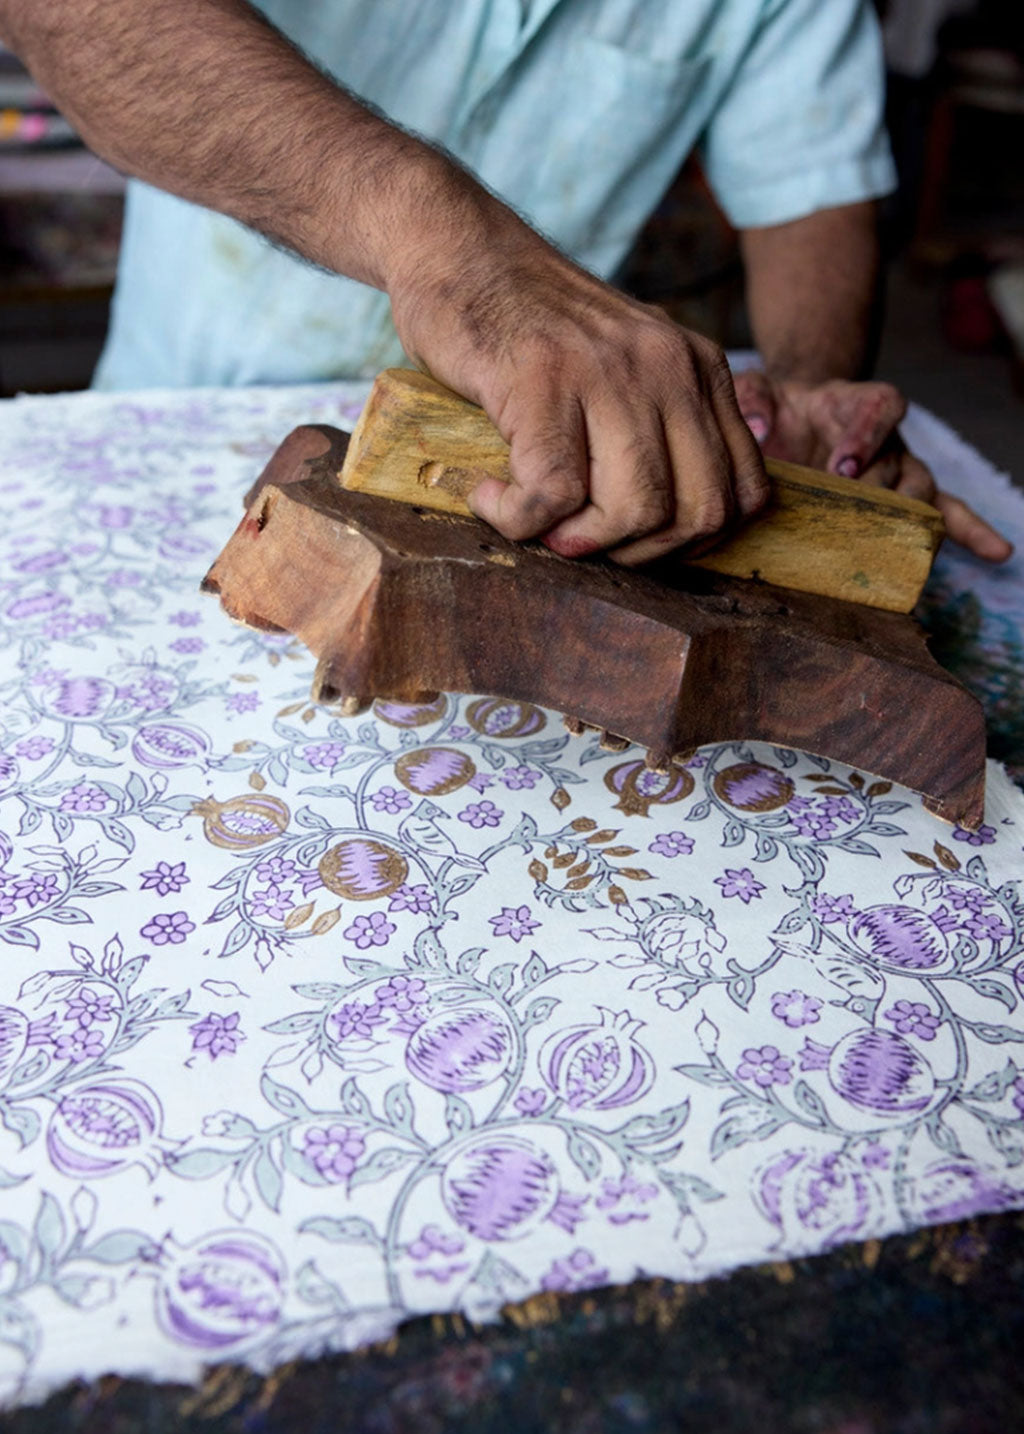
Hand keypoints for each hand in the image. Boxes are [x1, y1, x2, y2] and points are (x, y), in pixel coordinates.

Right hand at [388, 200, 767, 564]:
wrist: (460, 249)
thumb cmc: (534, 326)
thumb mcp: (628, 364)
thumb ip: (663, 424)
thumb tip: (673, 523)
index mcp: (701, 369)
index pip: (745, 491)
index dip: (696, 542)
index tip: (640, 542)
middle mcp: (669, 368)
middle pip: (698, 512)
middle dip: (640, 554)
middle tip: (584, 540)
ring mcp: (608, 373)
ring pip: (636, 510)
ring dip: (582, 542)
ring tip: (539, 521)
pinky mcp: (542, 384)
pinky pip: (552, 495)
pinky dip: (516, 518)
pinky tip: (489, 495)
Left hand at [733, 370, 1012, 562]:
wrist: (788, 425)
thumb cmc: (777, 407)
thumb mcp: (756, 389)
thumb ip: (752, 399)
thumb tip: (757, 429)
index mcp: (860, 402)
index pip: (882, 408)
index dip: (867, 437)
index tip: (842, 466)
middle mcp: (889, 437)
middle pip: (902, 461)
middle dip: (881, 490)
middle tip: (854, 514)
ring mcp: (900, 468)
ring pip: (923, 491)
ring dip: (911, 517)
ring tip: (900, 543)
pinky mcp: (902, 497)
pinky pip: (946, 512)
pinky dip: (970, 531)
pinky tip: (997, 552)